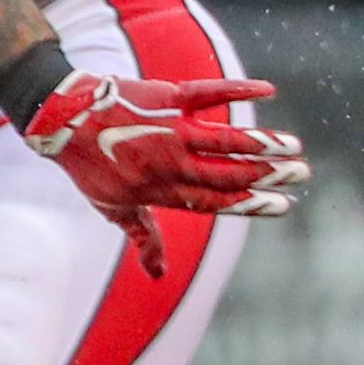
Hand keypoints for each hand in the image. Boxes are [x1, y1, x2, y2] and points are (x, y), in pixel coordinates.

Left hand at [21, 70, 307, 275]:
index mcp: (160, 190)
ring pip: (223, 138)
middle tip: (301, 174)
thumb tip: (158, 275)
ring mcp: (168, 128)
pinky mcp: (166, 96)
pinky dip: (237, 89)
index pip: (213, 201)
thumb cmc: (91, 166)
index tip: (283, 205)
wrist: (62, 119)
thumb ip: (143, 236)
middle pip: (225, 172)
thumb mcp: (112, 207)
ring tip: (294, 145)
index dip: (248, 203)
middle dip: (266, 175)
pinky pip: (206, 92)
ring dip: (261, 142)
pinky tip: (268, 89)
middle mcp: (168, 161)